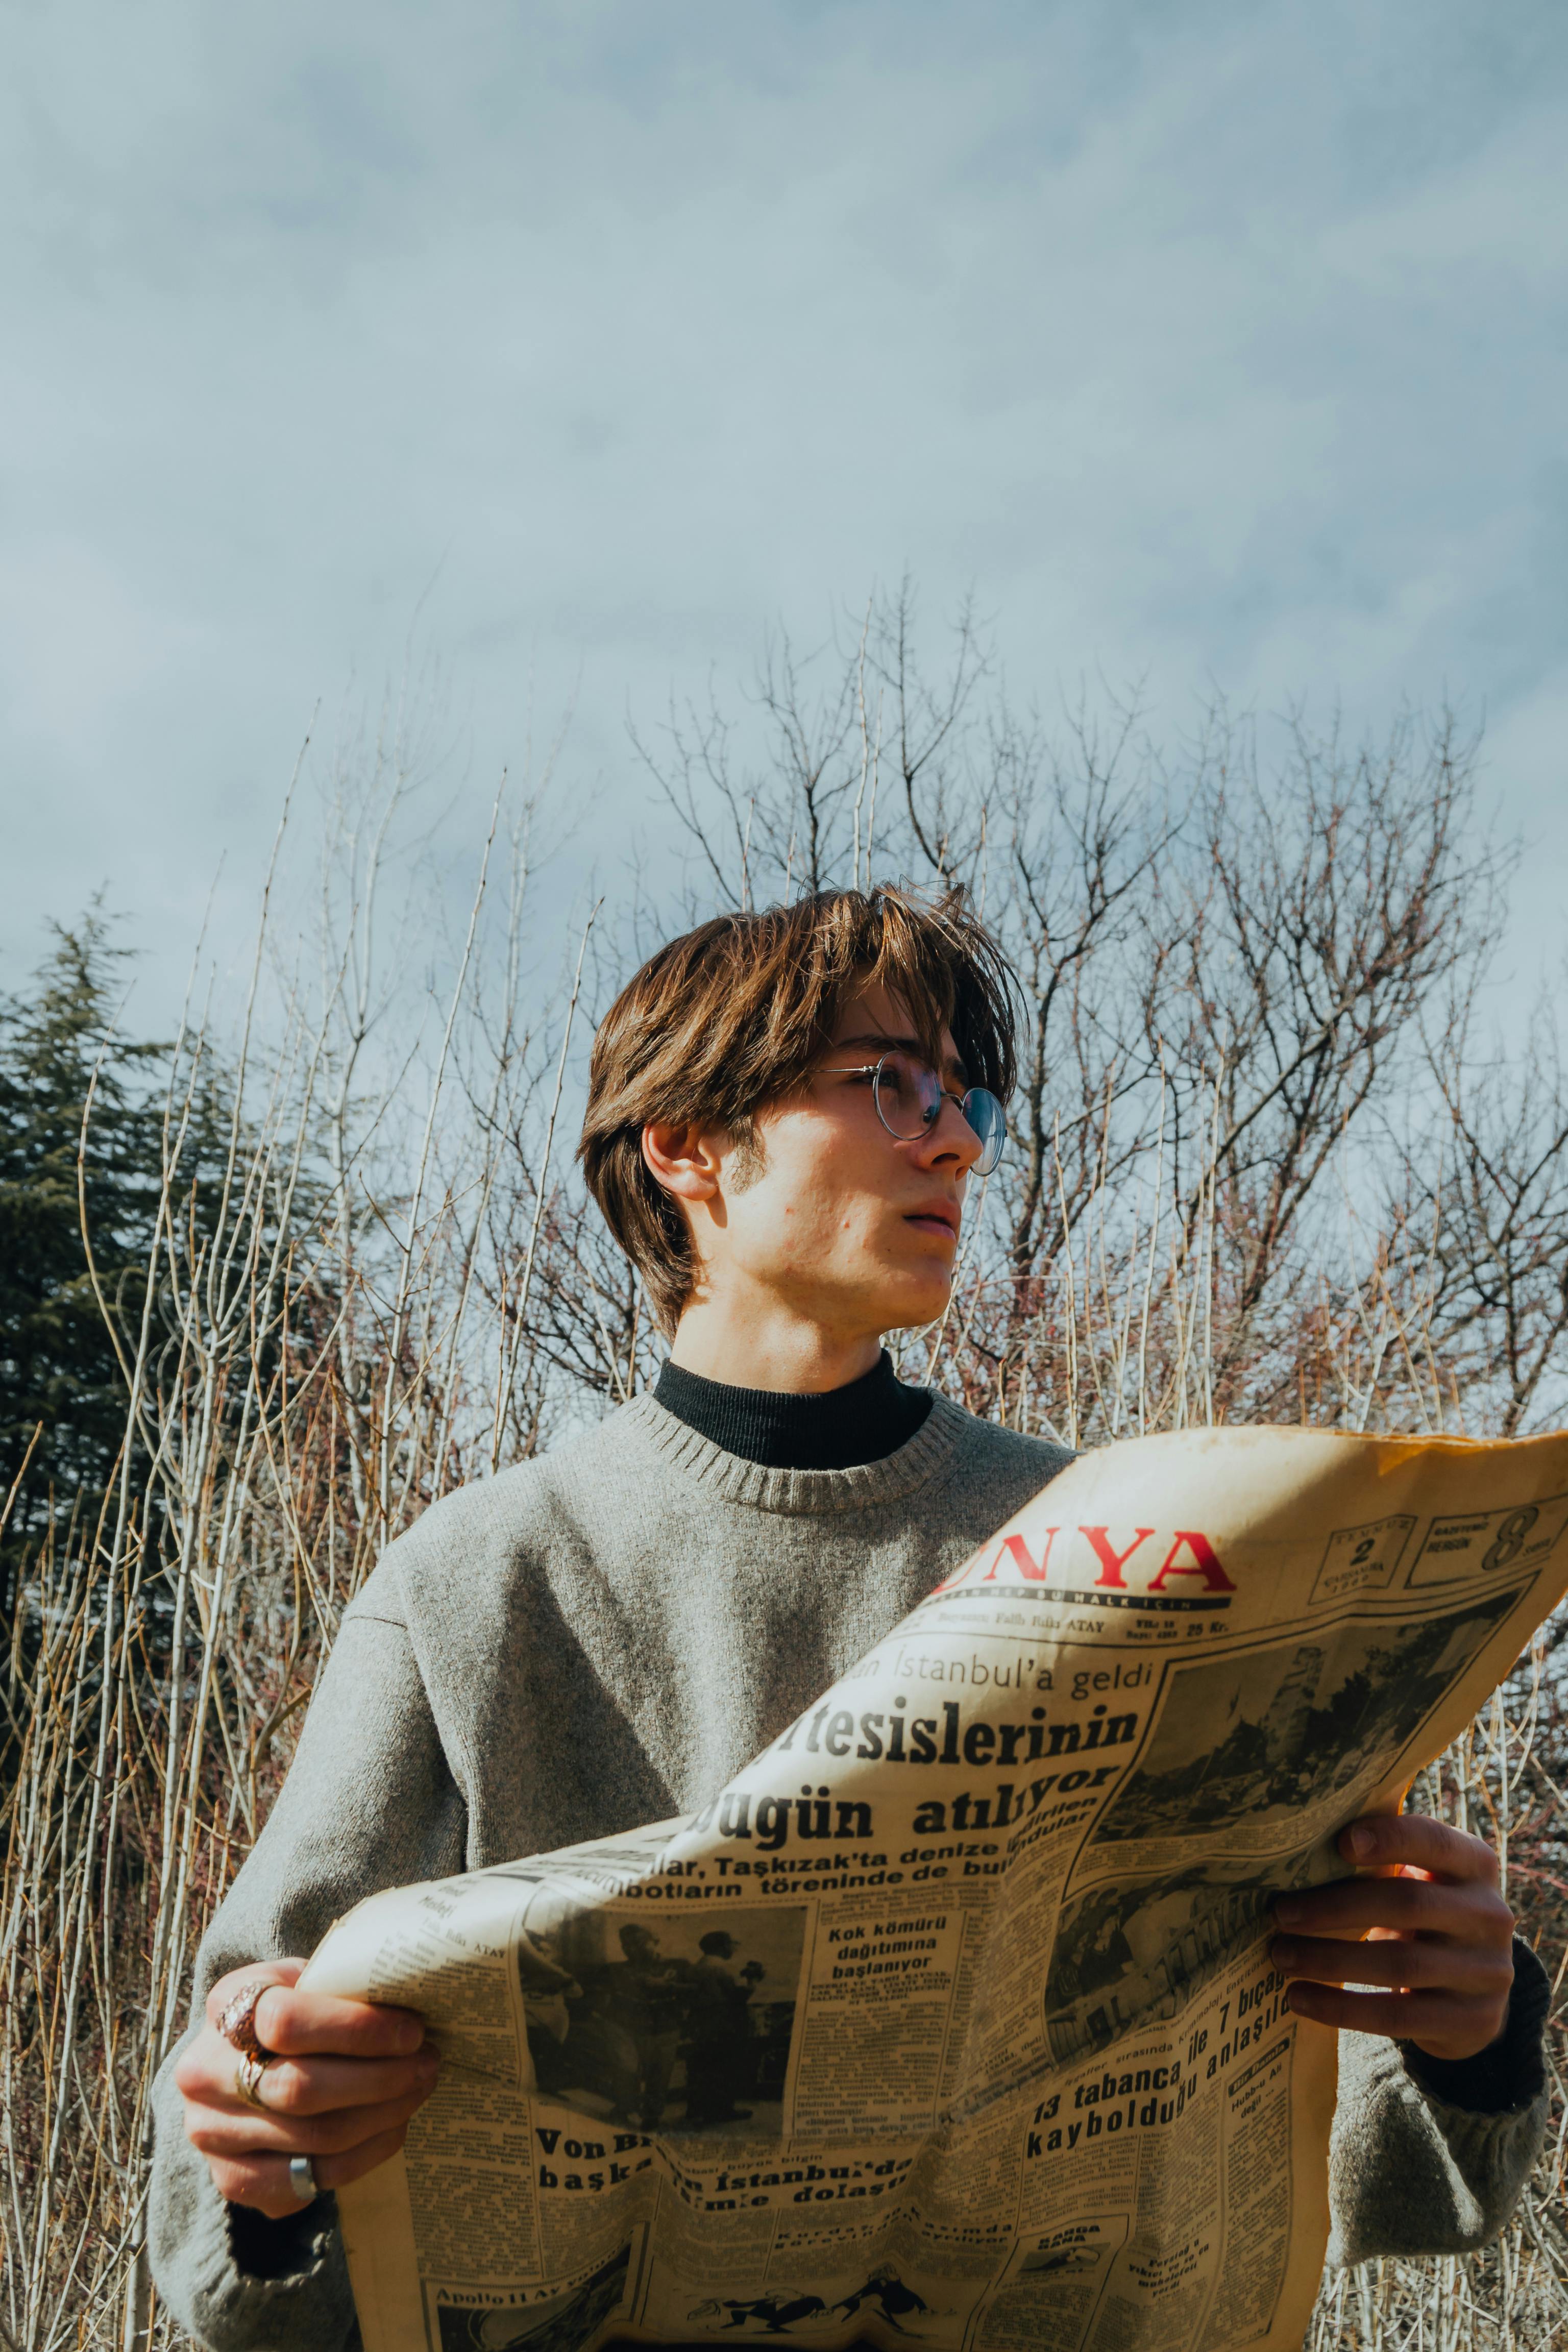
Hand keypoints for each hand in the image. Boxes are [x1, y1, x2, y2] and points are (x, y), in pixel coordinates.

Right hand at [175, 1959, 440, 2217]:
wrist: (245, 2057)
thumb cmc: (296, 2007)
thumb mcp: (310, 1979)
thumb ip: (344, 1986)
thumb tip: (414, 1997)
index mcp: (226, 2004)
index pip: (286, 2021)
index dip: (358, 2029)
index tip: (412, 2031)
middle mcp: (204, 2072)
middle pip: (301, 2089)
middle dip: (381, 2079)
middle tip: (428, 2064)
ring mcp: (211, 2132)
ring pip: (313, 2138)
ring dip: (382, 2117)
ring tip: (418, 2091)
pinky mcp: (231, 2178)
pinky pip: (308, 2180)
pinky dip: (363, 2157)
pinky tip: (392, 2128)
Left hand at [1270, 1814, 1515, 2061]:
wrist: (1476, 1991)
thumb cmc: (1426, 1915)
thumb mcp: (1423, 1880)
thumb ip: (1384, 1860)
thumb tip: (1296, 1848)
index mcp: (1475, 1864)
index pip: (1434, 1840)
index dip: (1390, 1838)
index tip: (1339, 1842)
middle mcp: (1489, 1915)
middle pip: (1407, 1903)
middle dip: (1335, 1908)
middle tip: (1280, 1913)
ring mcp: (1487, 1972)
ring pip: (1399, 1964)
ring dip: (1330, 1960)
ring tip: (1281, 1956)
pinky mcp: (1473, 2021)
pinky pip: (1397, 2016)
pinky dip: (1341, 2008)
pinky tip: (1300, 1999)